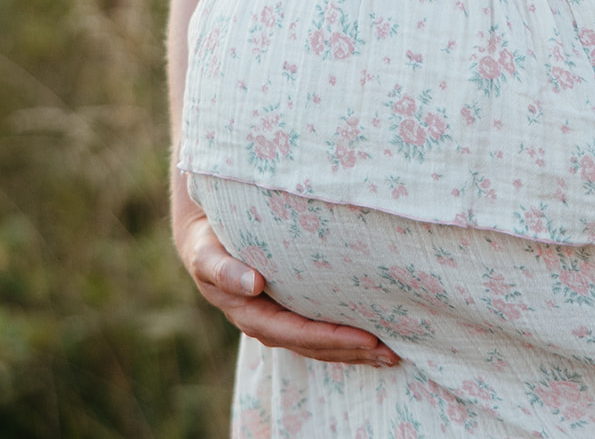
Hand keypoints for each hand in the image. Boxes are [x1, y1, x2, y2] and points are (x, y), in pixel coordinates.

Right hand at [176, 203, 399, 366]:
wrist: (202, 242)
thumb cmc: (207, 244)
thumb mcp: (207, 255)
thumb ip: (225, 270)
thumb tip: (253, 284)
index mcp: (251, 314)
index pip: (297, 332)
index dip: (332, 337)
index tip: (367, 337)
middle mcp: (267, 324)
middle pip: (314, 345)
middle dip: (351, 350)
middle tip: (391, 351)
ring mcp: (278, 321)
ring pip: (319, 344)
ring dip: (353, 350)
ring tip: (390, 353)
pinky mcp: (287, 311)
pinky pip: (318, 331)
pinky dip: (343, 338)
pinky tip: (370, 338)